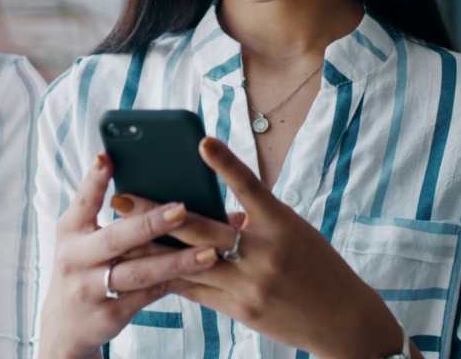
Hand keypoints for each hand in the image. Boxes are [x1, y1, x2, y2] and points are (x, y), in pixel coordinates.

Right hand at [38, 152, 220, 357]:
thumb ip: (95, 204)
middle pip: (116, 240)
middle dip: (150, 224)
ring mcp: (90, 291)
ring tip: (209, 250)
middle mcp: (75, 260)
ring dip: (176, 261)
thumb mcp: (77, 235)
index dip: (94, 180)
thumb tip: (117, 161)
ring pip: (139, 273)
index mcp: (69, 232)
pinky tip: (200, 272)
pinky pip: (149, 295)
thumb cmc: (80, 266)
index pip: (83, 201)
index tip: (108, 157)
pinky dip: (176, 282)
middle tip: (183, 210)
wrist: (65, 326)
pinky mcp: (110, 315)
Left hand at [115, 138, 408, 358]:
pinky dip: (170, 277)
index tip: (202, 141)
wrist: (342, 320)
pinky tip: (143, 268)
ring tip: (118, 239)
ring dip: (150, 250)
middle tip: (121, 198)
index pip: (251, 187)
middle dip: (156, 214)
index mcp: (283, 225)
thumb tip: (214, 211)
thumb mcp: (293, 232)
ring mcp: (250, 285)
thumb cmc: (317, 265)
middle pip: (202, 229)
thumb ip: (255, 217)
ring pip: (188, 263)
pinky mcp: (240, 310)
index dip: (226, 163)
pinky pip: (197, 291)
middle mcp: (264, 253)